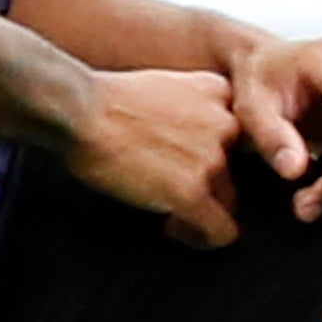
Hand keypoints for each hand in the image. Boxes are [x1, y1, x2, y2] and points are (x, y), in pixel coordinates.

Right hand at [64, 65, 248, 246]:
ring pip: (230, 200)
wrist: (80, 112)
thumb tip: (194, 139)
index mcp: (220, 93)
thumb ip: (194, 105)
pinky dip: (203, 237)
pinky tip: (172, 226)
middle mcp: (227, 124)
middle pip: (236, 167)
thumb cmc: (107, 101)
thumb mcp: (167, 84)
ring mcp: (212, 159)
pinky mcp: (192, 192)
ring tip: (170, 211)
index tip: (194, 161)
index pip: (241, 130)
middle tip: (176, 189)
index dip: (219, 150)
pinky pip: (220, 231)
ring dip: (204, 210)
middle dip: (210, 182)